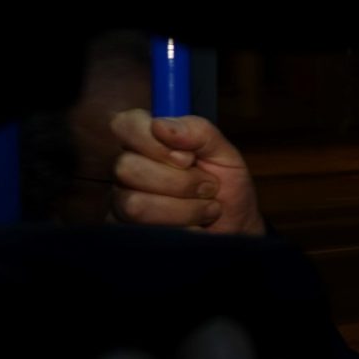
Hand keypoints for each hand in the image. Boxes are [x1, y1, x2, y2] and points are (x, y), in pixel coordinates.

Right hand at [110, 109, 264, 234]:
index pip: (125, 125)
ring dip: (185, 208)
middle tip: (207, 186)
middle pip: (126, 167)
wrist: (237, 229)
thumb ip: (198, 131)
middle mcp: (127, 170)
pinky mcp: (126, 233)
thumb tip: (160, 125)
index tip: (188, 157)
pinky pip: (145, 231)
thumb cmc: (227, 188)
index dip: (153, 141)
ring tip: (207, 208)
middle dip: (180, 181)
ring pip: (136, 204)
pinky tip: (195, 226)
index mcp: (146, 142)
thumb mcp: (224, 153)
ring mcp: (121, 204)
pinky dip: (183, 228)